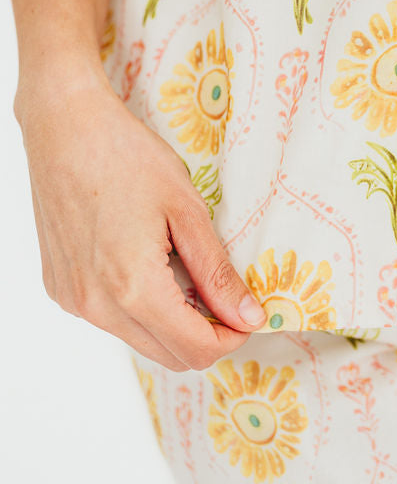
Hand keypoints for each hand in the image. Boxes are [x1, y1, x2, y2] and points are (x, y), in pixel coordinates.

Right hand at [14, 66, 266, 370]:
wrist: (66, 128)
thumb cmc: (128, 157)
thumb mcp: (186, 208)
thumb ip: (216, 270)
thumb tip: (248, 315)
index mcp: (133, 288)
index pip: (195, 350)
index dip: (232, 337)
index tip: (249, 311)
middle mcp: (97, 307)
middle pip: (168, 355)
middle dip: (205, 333)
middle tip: (224, 290)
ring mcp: (73, 301)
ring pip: (138, 339)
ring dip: (171, 320)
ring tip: (183, 266)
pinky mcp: (60, 289)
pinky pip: (110, 318)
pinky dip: (136, 304)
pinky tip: (145, 258)